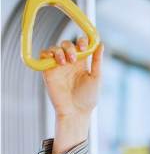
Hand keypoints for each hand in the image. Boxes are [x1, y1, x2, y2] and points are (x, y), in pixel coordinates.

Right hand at [40, 37, 103, 152]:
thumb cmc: (88, 97)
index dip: (82, 41)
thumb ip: (97, 61)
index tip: (84, 46)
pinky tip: (54, 60)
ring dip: (59, 51)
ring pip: (55, 48)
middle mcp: (70, 62)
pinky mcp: (48, 71)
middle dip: (70, 47)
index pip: (81, 44)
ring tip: (64, 62)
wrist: (75, 111)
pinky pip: (44, 56)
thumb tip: (101, 44)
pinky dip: (47, 53)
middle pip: (66, 44)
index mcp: (82, 63)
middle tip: (74, 57)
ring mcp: (58, 66)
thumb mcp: (96, 77)